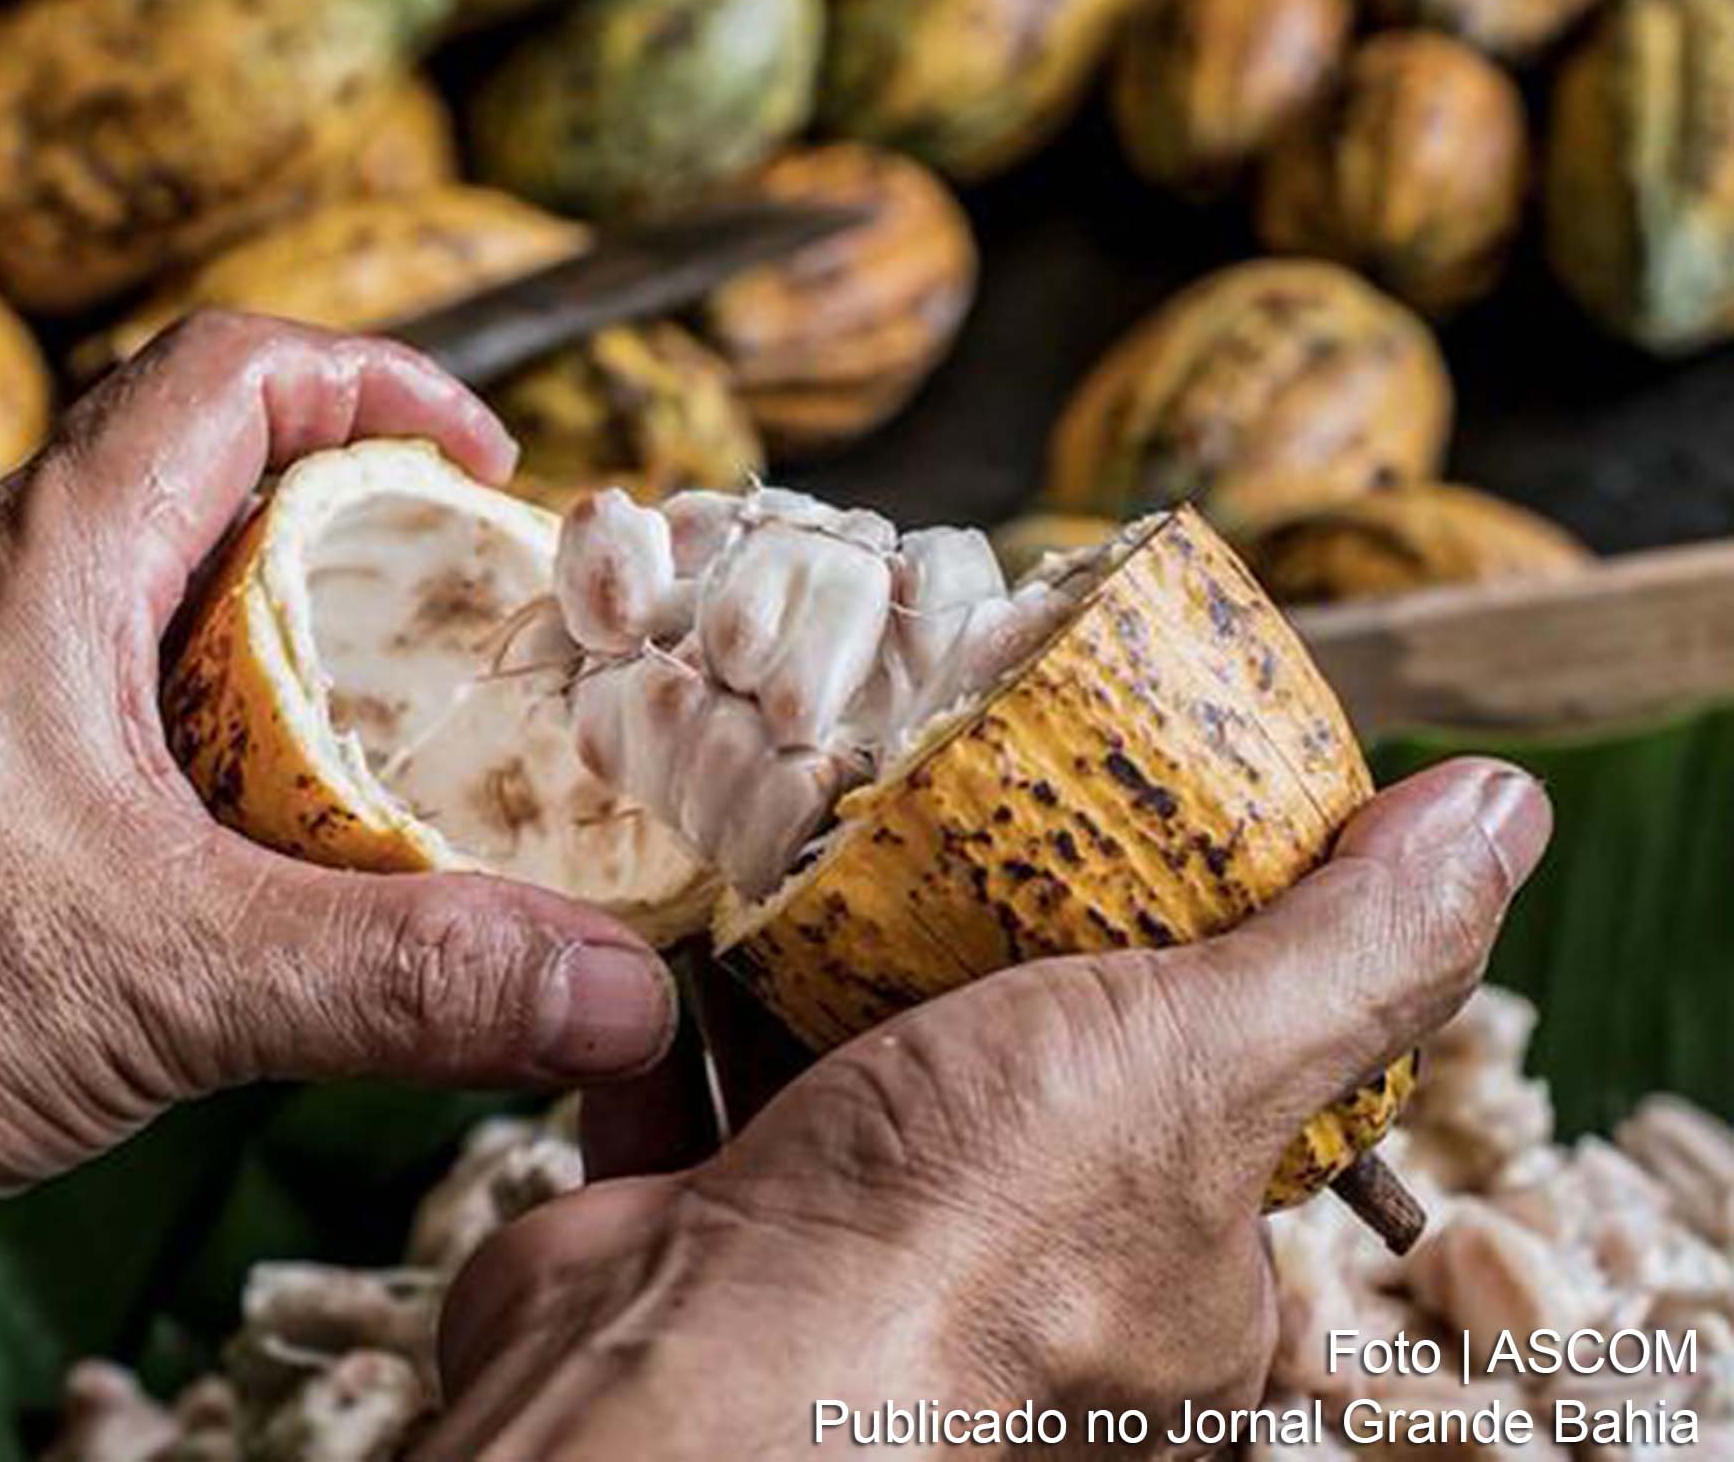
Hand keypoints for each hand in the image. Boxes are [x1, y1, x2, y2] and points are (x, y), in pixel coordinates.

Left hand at [0, 312, 675, 1316]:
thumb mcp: (165, 976)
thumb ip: (400, 976)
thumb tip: (603, 989)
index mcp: (49, 559)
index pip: (235, 367)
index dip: (383, 384)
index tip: (488, 468)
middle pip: (213, 487)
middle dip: (365, 551)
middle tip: (470, 649)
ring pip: (155, 615)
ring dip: (283, 671)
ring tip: (389, 772)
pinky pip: (98, 722)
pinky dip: (201, 766)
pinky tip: (248, 877)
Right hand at [427, 759, 1550, 1459]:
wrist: (683, 1366)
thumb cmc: (964, 1253)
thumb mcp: (1203, 1065)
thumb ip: (1350, 955)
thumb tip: (1494, 818)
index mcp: (1181, 1285)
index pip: (1221, 1097)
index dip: (1195, 960)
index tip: (1148, 839)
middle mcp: (1020, 1284)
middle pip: (1024, 1060)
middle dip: (987, 938)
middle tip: (969, 810)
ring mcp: (854, 1249)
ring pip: (856, 1059)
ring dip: (832, 952)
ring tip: (829, 831)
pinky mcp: (713, 1215)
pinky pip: (707, 1074)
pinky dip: (698, 993)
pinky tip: (702, 912)